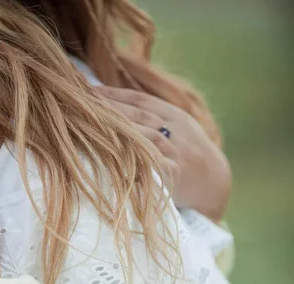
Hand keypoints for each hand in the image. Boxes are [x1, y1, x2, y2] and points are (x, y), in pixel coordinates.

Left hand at [97, 86, 231, 221]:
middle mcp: (176, 130)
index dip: (114, 94)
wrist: (215, 182)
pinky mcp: (174, 174)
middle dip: (110, 108)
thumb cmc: (188, 154)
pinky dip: (133, 160)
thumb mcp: (177, 128)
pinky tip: (112, 157)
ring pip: (145, 137)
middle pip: (139, 115)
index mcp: (175, 115)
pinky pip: (151, 165)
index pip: (140, 99)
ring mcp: (176, 152)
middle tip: (81, 102)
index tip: (87, 89)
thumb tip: (114, 104)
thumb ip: (152, 118)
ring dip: (119, 130)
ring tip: (91, 126)